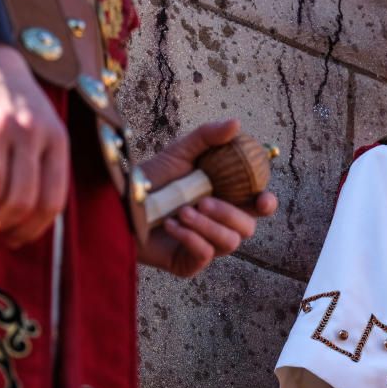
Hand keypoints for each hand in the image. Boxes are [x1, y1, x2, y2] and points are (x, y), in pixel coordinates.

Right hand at [0, 46, 68, 246]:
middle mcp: (31, 135)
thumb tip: (28, 218)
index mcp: (56, 140)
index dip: (33, 229)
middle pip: (22, 202)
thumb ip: (40, 164)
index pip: (52, 200)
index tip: (17, 238)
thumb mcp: (42, 127)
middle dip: (3, 223)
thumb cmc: (12, 101)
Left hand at [136, 119, 276, 276]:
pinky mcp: (188, 263)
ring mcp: (206, 245)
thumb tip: (236, 124)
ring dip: (207, 226)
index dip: (266, 204)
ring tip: (182, 212)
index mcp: (226, 198)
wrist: (120, 203)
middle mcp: (220, 224)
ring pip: (229, 243)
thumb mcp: (180, 152)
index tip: (262, 199)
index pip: (257, 206)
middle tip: (203, 202)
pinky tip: (171, 225)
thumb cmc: (152, 179)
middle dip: (229, 214)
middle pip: (248, 227)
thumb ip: (208, 136)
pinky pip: (204, 254)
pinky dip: (190, 238)